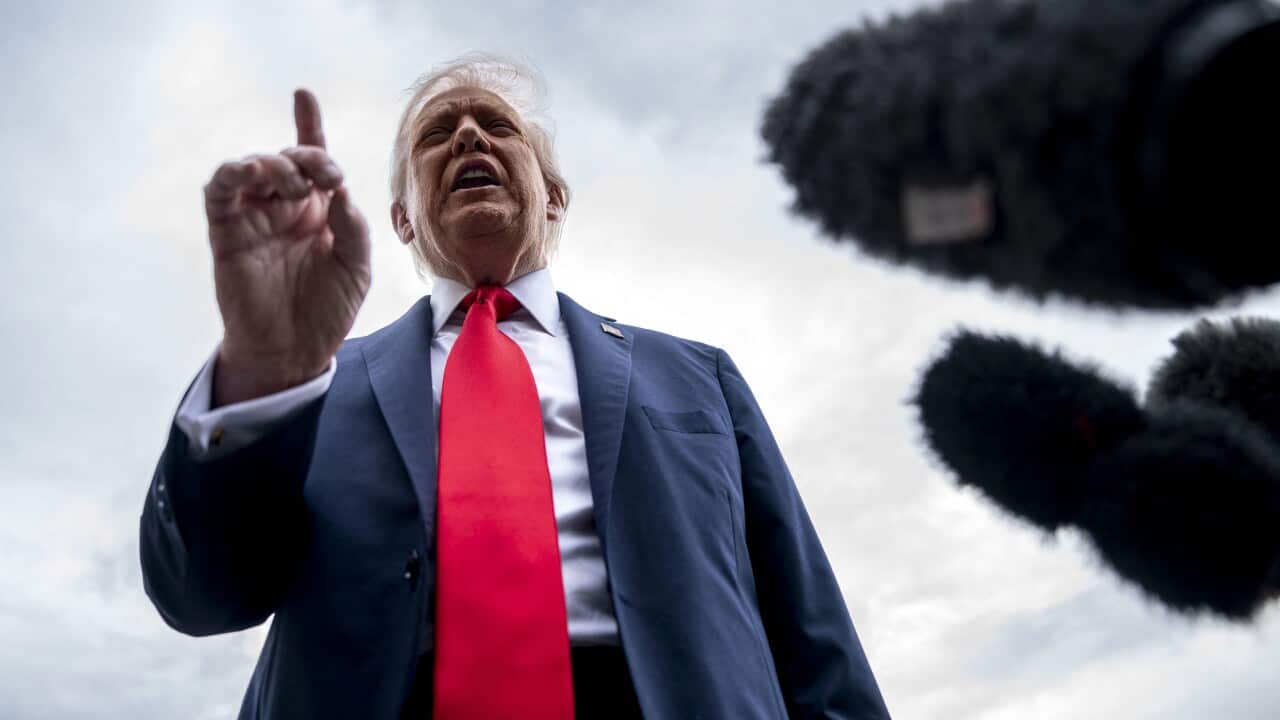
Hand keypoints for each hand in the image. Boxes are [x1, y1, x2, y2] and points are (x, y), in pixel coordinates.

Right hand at [204, 89, 370, 406]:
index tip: (302, 95)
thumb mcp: (356, 264)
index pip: (312, 160)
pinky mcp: (226, 233)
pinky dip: (231, 174)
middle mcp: (285, 207)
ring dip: (274, 163)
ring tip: (296, 186)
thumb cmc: (328, 308)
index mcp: (319, 210)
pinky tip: (249, 172)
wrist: (297, 351)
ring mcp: (254, 218)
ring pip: (252, 168)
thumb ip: (351, 223)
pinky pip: (219, 192)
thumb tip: (338, 188)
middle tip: (326, 178)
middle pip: (287, 158)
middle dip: (308, 156)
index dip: (307, 125)